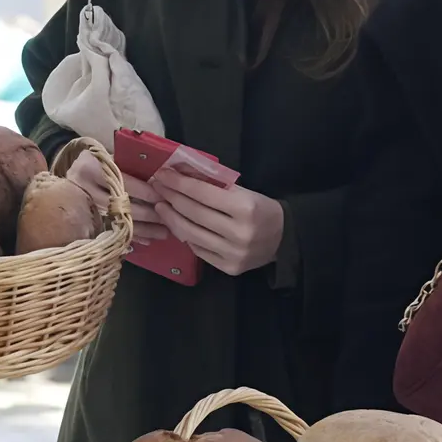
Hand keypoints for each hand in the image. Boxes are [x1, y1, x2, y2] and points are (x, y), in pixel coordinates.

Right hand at [65, 151, 168, 244]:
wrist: (73, 175)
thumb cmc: (99, 164)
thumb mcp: (111, 158)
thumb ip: (131, 167)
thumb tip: (161, 182)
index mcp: (91, 169)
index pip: (125, 183)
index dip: (147, 192)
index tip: (167, 196)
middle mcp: (86, 190)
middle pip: (124, 206)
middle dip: (151, 214)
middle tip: (171, 216)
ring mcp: (86, 209)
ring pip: (121, 222)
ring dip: (146, 229)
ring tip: (166, 231)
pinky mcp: (88, 223)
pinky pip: (115, 233)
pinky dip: (134, 236)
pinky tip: (150, 239)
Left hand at [151, 169, 284, 275]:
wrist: (284, 238)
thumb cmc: (260, 209)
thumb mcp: (243, 191)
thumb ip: (214, 186)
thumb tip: (180, 175)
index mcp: (245, 208)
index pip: (203, 193)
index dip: (179, 183)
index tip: (162, 174)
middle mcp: (239, 233)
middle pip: (194, 213)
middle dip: (171, 198)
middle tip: (157, 188)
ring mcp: (233, 253)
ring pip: (191, 234)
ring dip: (171, 218)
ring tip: (161, 206)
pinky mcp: (229, 268)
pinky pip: (198, 250)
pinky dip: (185, 235)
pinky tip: (177, 224)